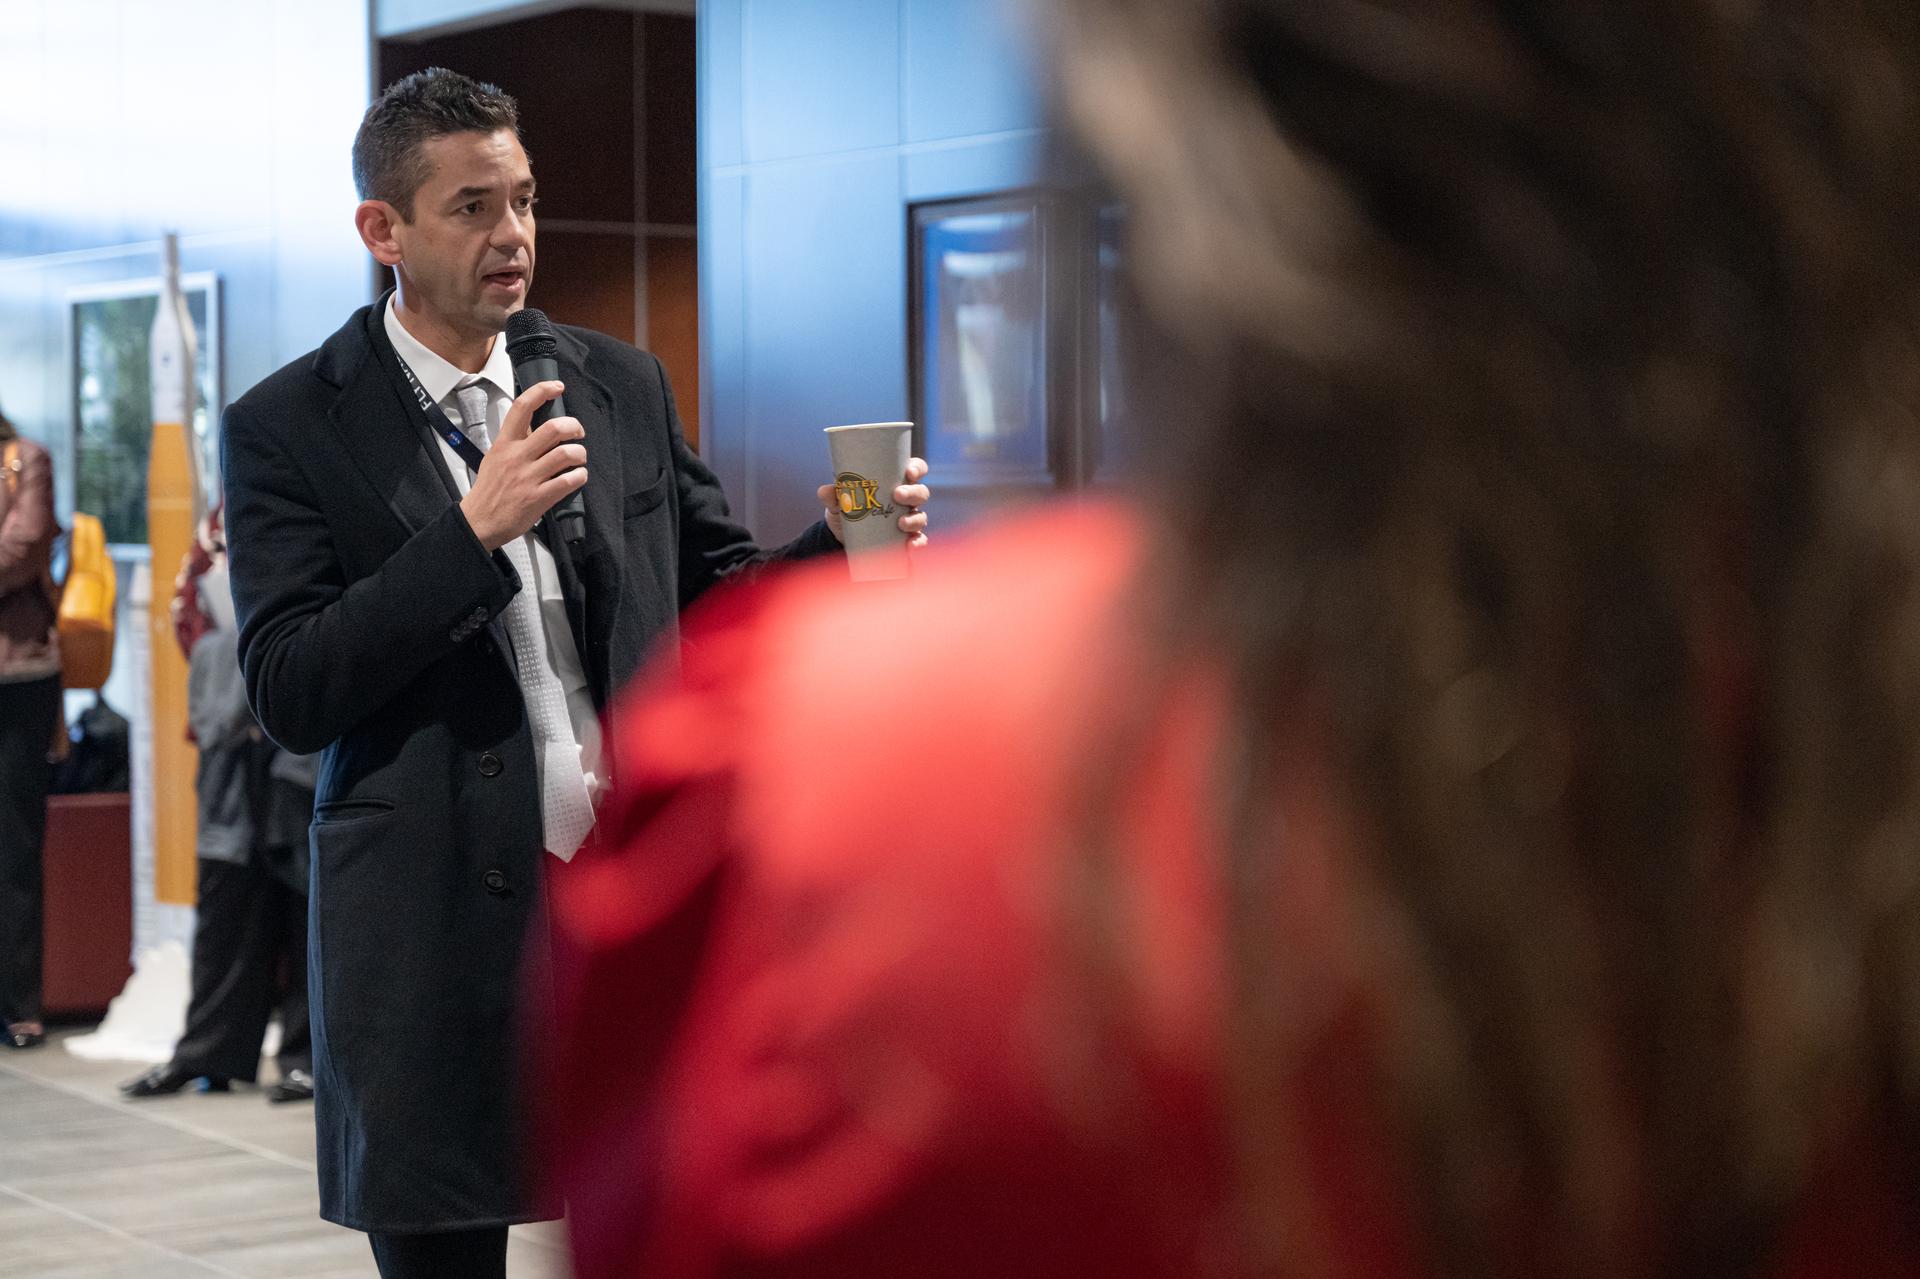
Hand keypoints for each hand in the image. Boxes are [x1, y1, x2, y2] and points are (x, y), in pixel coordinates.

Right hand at [458, 380, 587, 552]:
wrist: (479, 521)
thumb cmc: (489, 491)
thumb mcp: (495, 457)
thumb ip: (515, 442)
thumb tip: (535, 427)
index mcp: (505, 444)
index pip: (522, 408)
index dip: (542, 391)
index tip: (556, 387)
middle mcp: (517, 457)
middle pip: (553, 428)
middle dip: (573, 427)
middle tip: (577, 433)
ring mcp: (529, 478)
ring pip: (566, 454)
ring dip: (580, 453)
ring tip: (579, 457)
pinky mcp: (539, 498)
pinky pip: (568, 481)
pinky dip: (580, 476)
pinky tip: (578, 476)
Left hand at [819, 457, 930, 547]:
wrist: (843, 541)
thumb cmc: (847, 511)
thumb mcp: (837, 503)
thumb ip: (832, 496)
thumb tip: (825, 490)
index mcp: (895, 483)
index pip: (915, 470)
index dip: (917, 468)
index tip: (909, 472)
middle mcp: (906, 501)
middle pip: (921, 493)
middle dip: (913, 493)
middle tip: (897, 495)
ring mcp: (909, 521)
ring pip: (921, 517)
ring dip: (914, 519)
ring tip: (900, 523)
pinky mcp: (906, 541)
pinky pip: (919, 541)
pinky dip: (917, 543)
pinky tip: (910, 546)